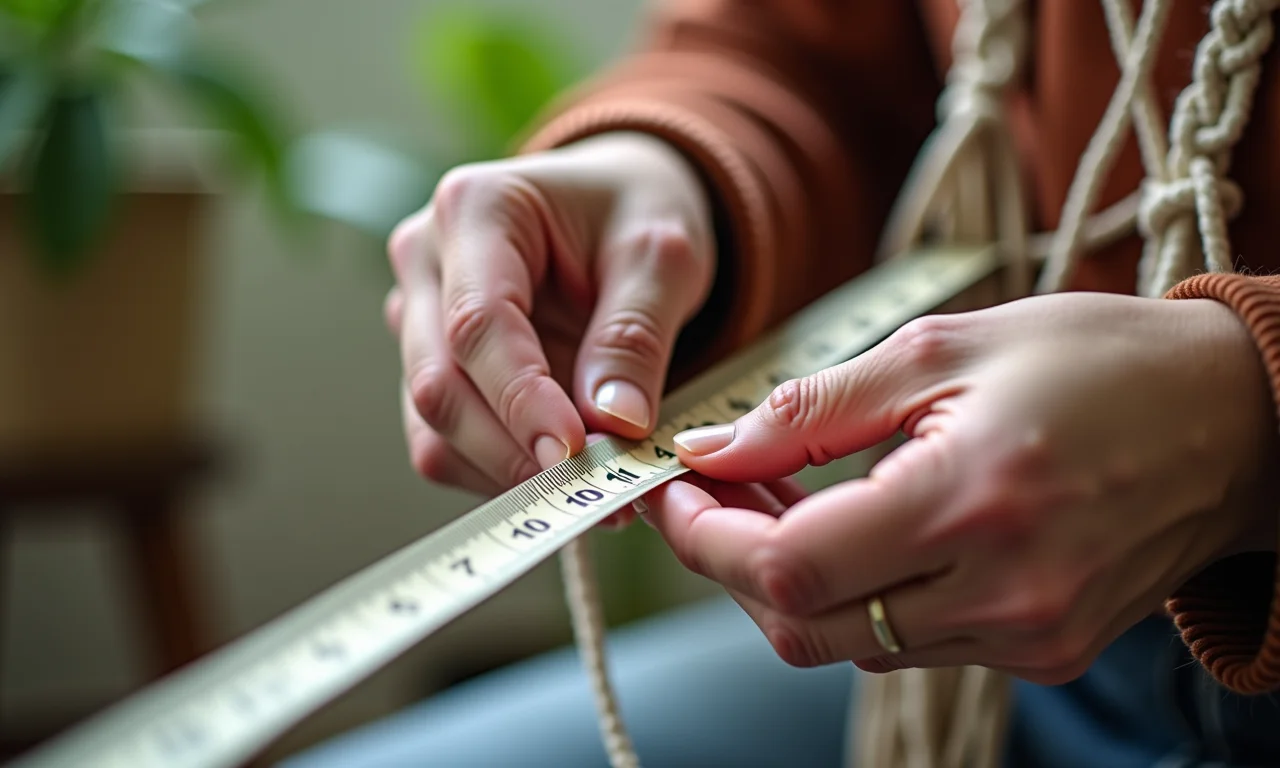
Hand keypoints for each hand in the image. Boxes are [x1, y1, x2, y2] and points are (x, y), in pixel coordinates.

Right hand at [385, 132, 714, 521]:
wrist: (617, 209)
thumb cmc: (636, 214)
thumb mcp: (662, 256)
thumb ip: (635, 335)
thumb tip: (614, 424)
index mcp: (475, 209)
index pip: (477, 323)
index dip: (521, 398)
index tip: (575, 452)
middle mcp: (425, 261)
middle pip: (439, 382)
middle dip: (515, 450)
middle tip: (596, 493)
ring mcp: (417, 318)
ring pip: (433, 426)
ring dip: (508, 472)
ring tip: (594, 492)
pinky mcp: (430, 366)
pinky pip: (446, 443)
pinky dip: (502, 472)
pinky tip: (563, 476)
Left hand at [644, 293, 1278, 683]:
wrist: (1235, 418)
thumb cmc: (1094, 359)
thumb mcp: (942, 349)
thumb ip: (813, 407)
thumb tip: (708, 447)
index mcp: (971, 500)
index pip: (788, 568)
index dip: (706, 538)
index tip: (672, 491)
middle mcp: (1003, 593)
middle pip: (802, 625)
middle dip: (734, 562)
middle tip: (717, 487)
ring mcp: (1027, 636)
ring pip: (848, 642)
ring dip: (792, 577)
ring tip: (784, 491)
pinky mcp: (1044, 651)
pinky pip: (908, 643)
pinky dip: (857, 594)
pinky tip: (854, 526)